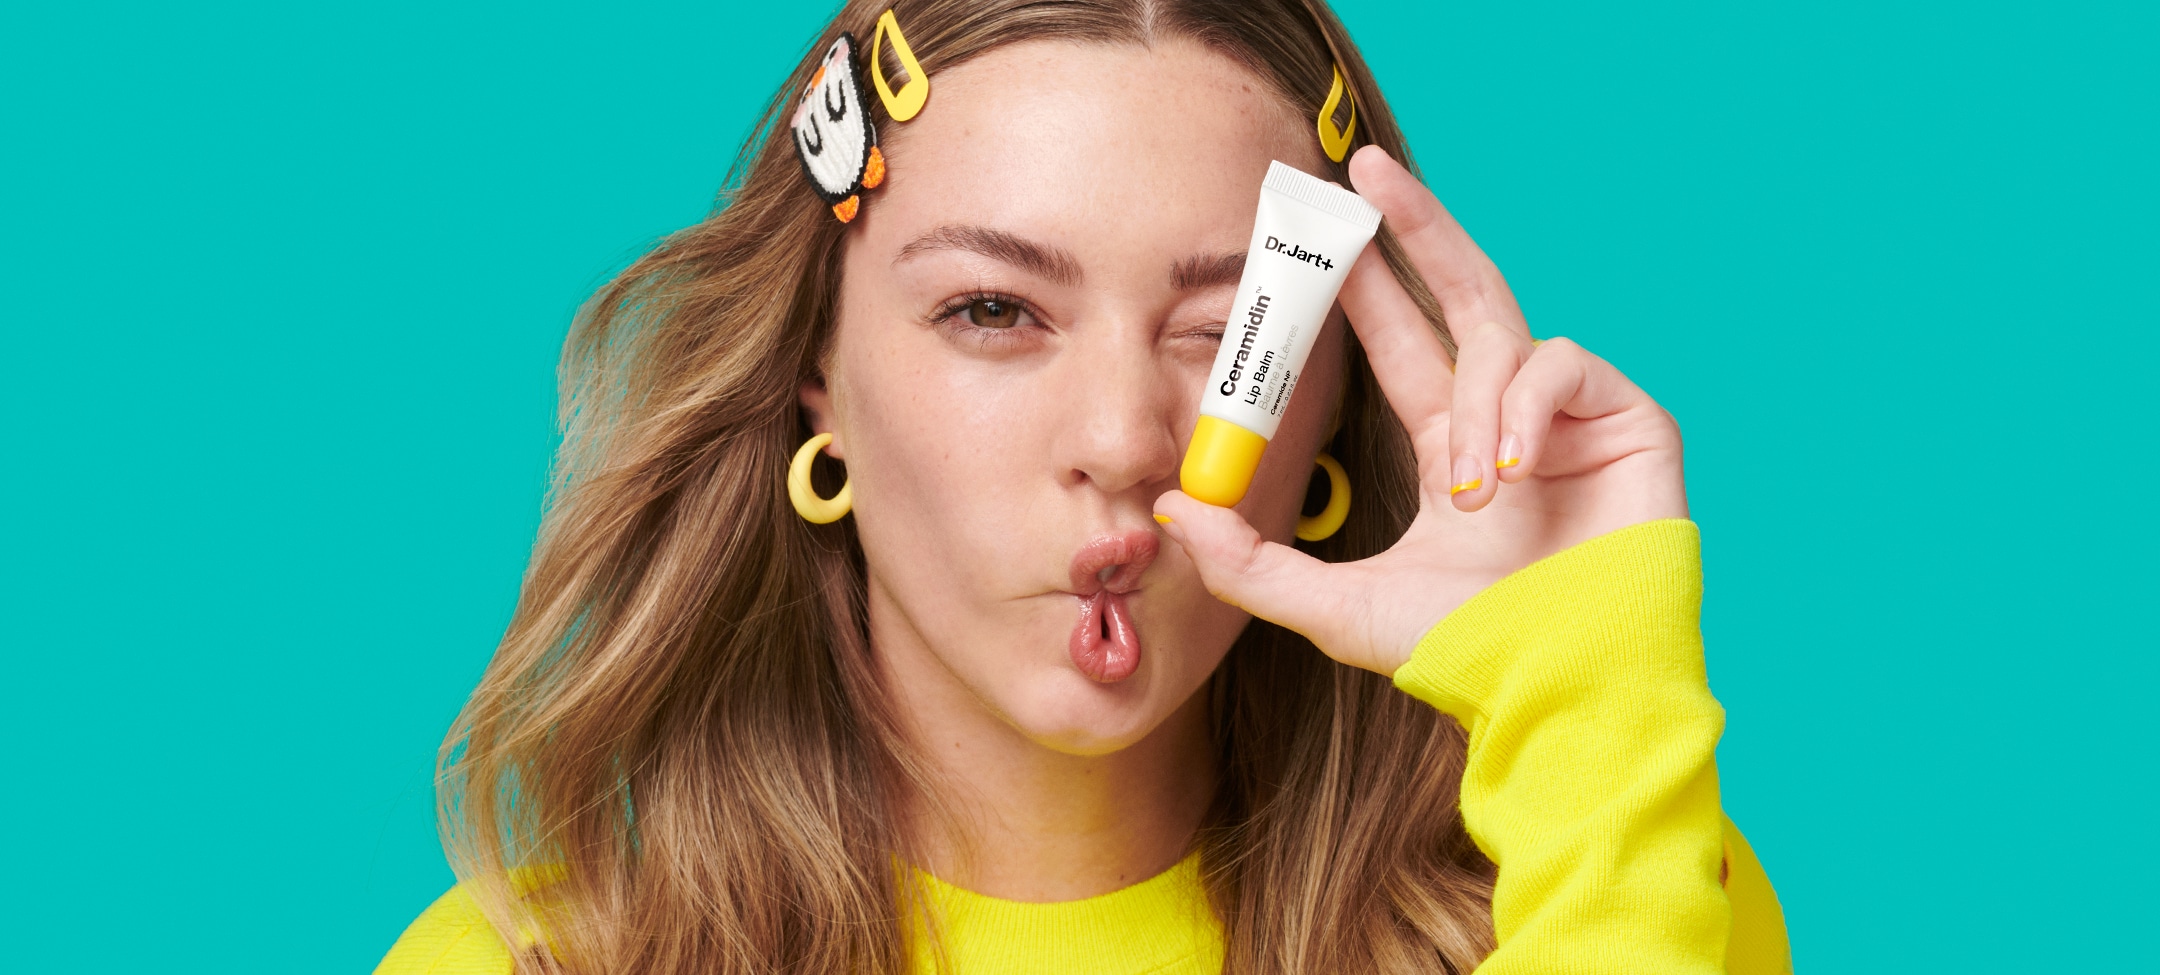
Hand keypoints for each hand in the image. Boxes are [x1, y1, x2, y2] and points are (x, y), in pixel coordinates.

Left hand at [1153, 145, 1687, 675]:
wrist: (1557, 689)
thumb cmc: (1464, 653)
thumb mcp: (1332, 607)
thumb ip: (1248, 562)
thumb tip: (1172, 504)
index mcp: (1451, 446)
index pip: (1400, 340)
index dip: (1365, 283)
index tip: (1321, 226)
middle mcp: (1509, 416)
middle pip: (1459, 291)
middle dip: (1414, 225)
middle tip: (1361, 171)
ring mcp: (1571, 415)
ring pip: (1502, 343)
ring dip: (1474, 410)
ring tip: (1473, 493)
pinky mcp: (1632, 420)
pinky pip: (1564, 364)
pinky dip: (1527, 408)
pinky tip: (1515, 472)